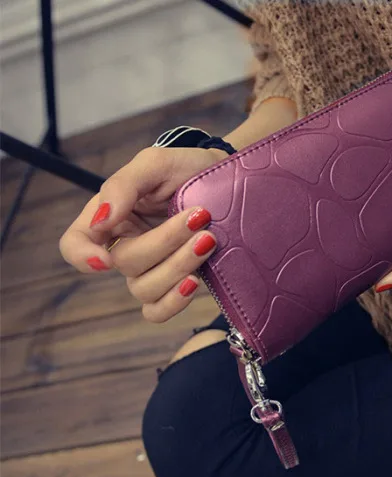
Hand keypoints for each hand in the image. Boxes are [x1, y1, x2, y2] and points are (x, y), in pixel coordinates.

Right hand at [59, 146, 225, 321]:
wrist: (230, 182)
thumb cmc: (187, 170)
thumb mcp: (154, 164)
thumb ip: (122, 186)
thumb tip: (102, 220)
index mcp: (109, 218)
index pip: (75, 244)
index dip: (82, 256)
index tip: (106, 259)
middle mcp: (125, 246)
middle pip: (124, 264)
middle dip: (164, 242)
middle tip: (200, 216)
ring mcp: (151, 269)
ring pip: (145, 289)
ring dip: (178, 265)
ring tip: (208, 240)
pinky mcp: (175, 285)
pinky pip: (158, 311)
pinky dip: (173, 302)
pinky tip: (194, 281)